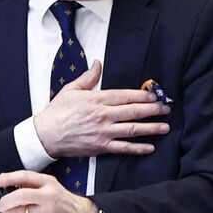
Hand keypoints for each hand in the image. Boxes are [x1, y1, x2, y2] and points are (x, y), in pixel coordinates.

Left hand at [0, 171, 98, 212]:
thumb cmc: (60, 197)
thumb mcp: (48, 183)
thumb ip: (29, 181)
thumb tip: (5, 179)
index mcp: (48, 183)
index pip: (25, 177)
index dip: (7, 178)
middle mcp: (48, 197)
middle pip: (20, 197)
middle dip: (5, 201)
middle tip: (0, 204)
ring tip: (8, 212)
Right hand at [32, 61, 170, 158]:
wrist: (45, 135)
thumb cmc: (57, 112)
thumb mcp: (71, 90)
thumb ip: (88, 77)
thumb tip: (98, 63)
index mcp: (96, 99)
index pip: (125, 96)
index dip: (142, 96)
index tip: (155, 95)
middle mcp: (103, 115)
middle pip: (133, 112)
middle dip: (153, 110)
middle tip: (167, 108)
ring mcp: (103, 132)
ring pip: (132, 130)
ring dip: (151, 128)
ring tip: (165, 127)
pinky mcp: (101, 147)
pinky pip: (123, 148)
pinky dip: (138, 148)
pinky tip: (150, 147)